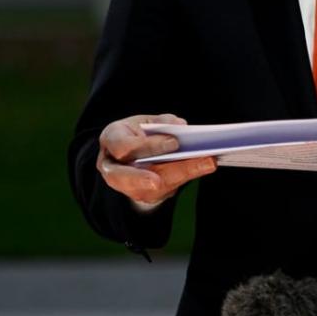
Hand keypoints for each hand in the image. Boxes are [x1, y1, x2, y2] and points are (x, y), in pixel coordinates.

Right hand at [97, 113, 217, 208]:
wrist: (131, 153)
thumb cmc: (138, 132)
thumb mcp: (146, 121)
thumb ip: (161, 121)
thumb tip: (179, 125)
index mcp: (110, 139)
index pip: (123, 146)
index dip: (148, 146)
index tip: (174, 143)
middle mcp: (111, 166)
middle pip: (125, 177)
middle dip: (151, 176)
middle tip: (178, 172)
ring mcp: (124, 185)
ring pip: (147, 189)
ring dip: (179, 175)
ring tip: (206, 163)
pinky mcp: (141, 194)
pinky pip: (162, 191)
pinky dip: (185, 177)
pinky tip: (204, 166)